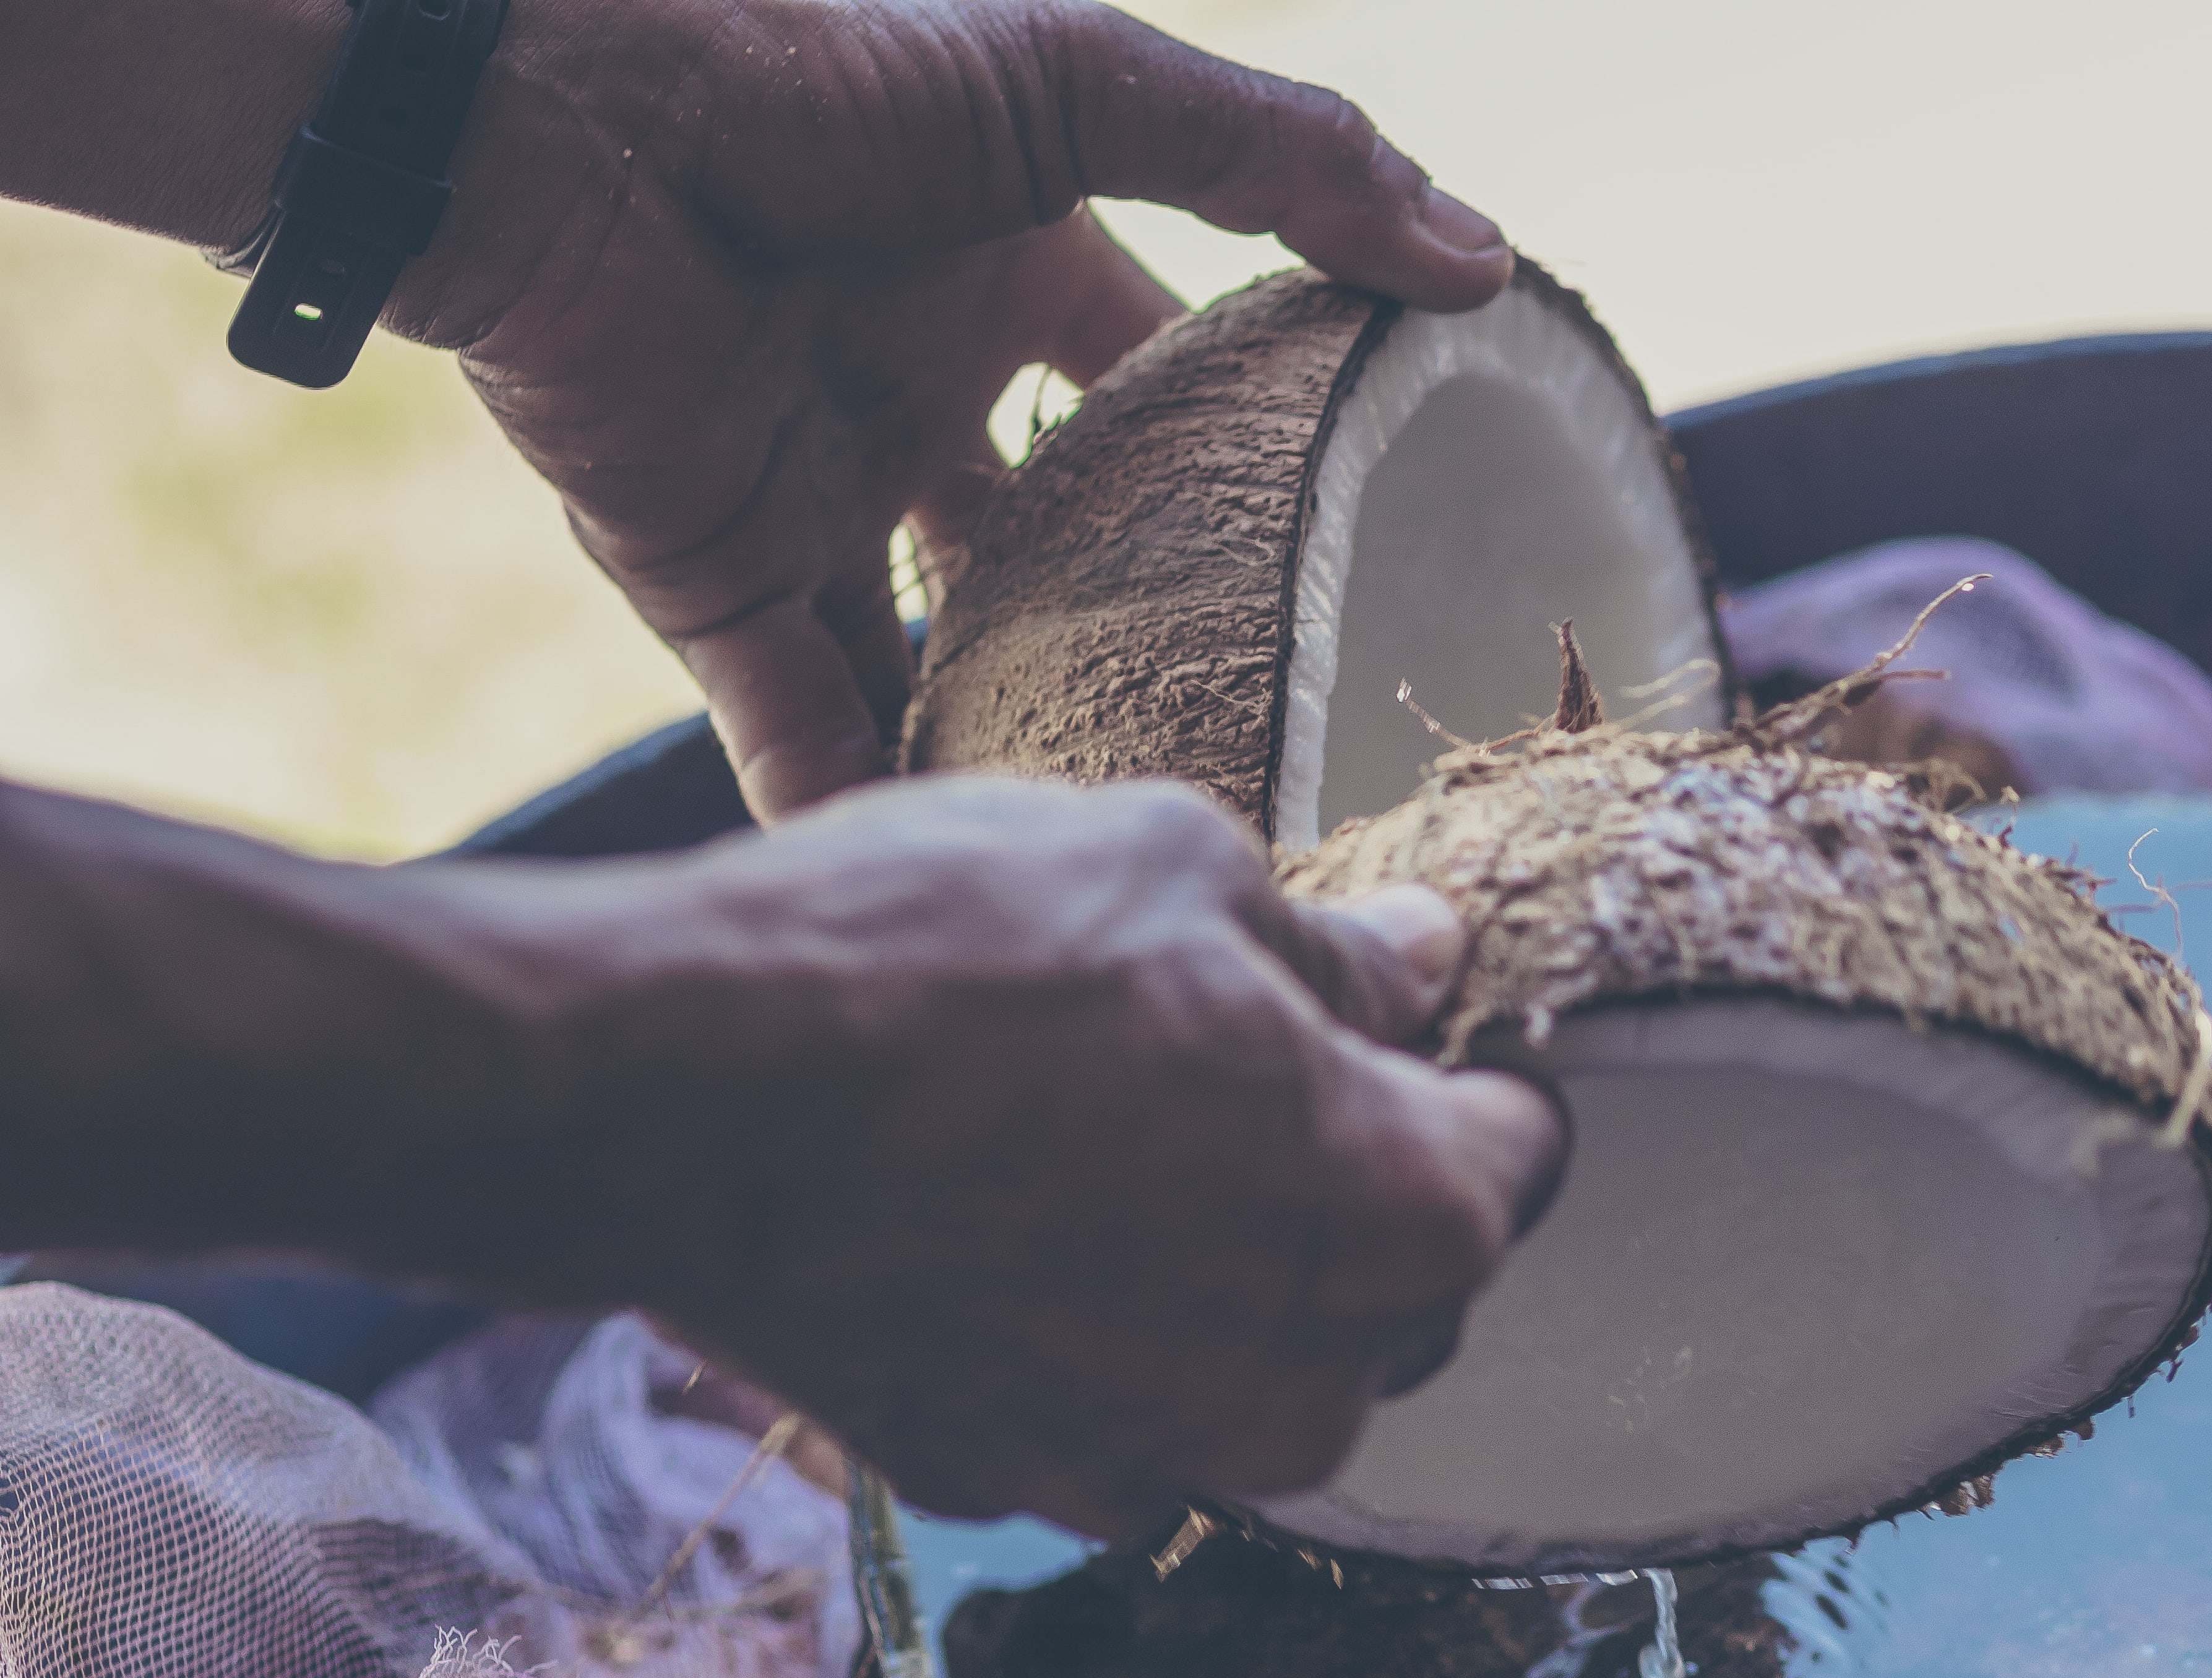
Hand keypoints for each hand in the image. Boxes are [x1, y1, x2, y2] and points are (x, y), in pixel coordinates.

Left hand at [391, 0, 1511, 818]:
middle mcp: (916, 399)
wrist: (558, 121)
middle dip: (1134, 629)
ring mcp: (812, 500)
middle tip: (1255, 735)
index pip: (1148, 383)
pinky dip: (858, 807)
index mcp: (1004, 280)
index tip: (1343, 554)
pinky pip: (800, 730)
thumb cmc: (824, 69)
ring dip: (1012, 739)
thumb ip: (1285, 165)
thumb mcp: (1088, 87)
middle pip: (1053, 547)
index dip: (1236, 455)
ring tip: (1123, 845)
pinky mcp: (712, 582)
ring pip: (938, 661)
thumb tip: (1480, 258)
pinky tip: (954, 889)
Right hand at [568, 778, 1563, 1541]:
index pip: (1520, 1152)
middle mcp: (1314, 1387)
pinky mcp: (1012, 1487)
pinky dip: (1083, 1335)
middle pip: (1398, 1278)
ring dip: (1212, 1269)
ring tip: (1085, 1137)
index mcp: (1411, 1224)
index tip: (1381, 1021)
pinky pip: (1109, 1410)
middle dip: (1341, 1181)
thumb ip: (1337, 950)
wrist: (675, 1095)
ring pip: (1252, 1359)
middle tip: (1215, 1062)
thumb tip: (1423, 961)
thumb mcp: (1181, 868)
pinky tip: (990, 1224)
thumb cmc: (951, 961)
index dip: (1458, 1070)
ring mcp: (1158, 1463)